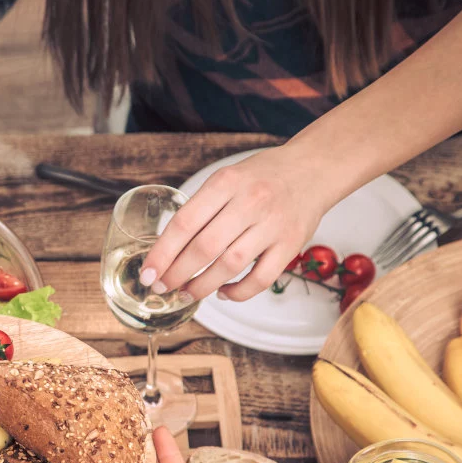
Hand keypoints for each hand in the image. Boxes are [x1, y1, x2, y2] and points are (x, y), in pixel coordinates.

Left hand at [139, 145, 338, 302]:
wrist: (313, 169)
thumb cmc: (262, 177)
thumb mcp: (226, 179)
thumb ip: (201, 209)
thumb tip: (167, 250)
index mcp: (226, 182)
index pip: (184, 223)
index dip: (162, 253)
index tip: (148, 273)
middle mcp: (250, 202)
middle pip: (204, 248)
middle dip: (177, 274)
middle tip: (162, 287)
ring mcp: (272, 224)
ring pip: (230, 266)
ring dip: (202, 286)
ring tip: (187, 293)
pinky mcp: (291, 244)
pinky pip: (261, 279)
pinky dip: (238, 292)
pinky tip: (223, 293)